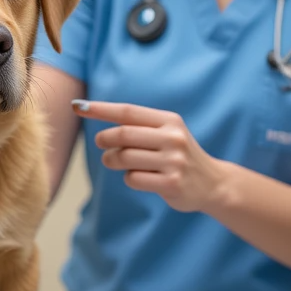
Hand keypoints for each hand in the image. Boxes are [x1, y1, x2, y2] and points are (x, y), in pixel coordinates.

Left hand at [72, 99, 221, 212]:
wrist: (213, 183)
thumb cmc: (179, 155)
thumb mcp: (167, 132)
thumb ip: (139, 126)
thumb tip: (97, 118)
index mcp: (169, 120)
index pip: (127, 111)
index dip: (100, 109)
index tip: (77, 107)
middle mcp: (173, 138)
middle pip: (122, 134)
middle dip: (104, 139)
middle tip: (101, 144)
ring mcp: (173, 161)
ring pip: (124, 158)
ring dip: (111, 161)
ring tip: (114, 161)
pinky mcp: (172, 183)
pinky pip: (133, 179)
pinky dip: (128, 178)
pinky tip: (138, 178)